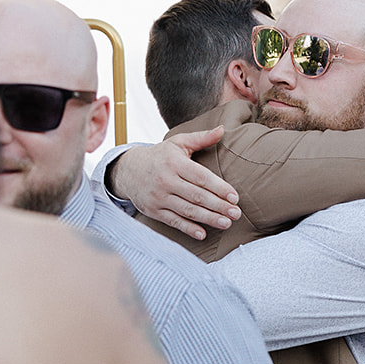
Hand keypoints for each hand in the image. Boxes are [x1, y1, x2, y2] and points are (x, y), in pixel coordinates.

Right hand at [109, 129, 240, 240]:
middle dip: (218, 206)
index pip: (201, 177)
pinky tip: (203, 234)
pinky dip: (188, 229)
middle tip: (236, 213)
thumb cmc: (160, 156)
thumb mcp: (178, 143)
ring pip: (187, 210)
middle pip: (196, 196)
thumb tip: (222, 129)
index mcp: (174, 163)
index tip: (235, 197)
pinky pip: (173, 221)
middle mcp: (166, 180)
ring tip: (226, 223)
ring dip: (208, 218)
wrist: (128, 170)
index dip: (219, 188)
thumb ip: (201, 138)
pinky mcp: (154, 211)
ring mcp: (159, 197)